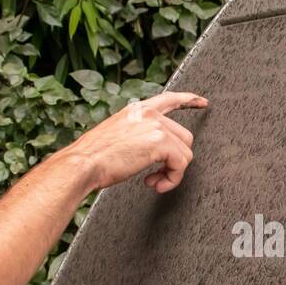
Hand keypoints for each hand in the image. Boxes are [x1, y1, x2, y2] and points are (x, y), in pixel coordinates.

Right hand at [62, 91, 206, 193]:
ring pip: (184, 153)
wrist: (83, 163)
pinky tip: (155, 185)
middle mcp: (149, 113)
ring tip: (153, 182)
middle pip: (183, 137)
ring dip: (172, 173)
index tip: (202, 102)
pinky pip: (181, 164)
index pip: (169, 99)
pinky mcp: (160, 142)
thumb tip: (155, 152)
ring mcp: (156, 126)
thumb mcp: (117, 137)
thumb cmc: (93, 157)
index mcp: (137, 110)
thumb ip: (137, 136)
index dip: (189, 100)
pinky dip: (172, 179)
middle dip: (174, 160)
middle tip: (156, 177)